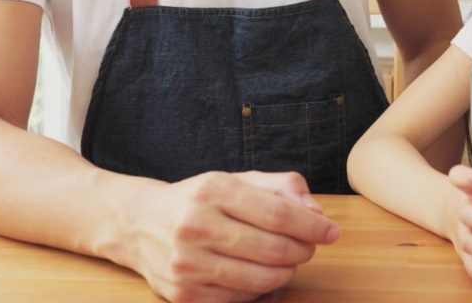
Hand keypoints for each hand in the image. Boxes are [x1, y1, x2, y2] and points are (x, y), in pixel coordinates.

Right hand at [120, 170, 339, 302]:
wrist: (139, 223)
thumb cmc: (201, 199)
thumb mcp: (239, 180)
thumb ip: (283, 187)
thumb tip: (317, 213)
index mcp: (213, 190)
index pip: (278, 214)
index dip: (312, 226)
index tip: (332, 232)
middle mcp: (195, 226)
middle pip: (273, 249)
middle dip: (303, 251)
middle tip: (310, 247)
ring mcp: (186, 264)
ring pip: (260, 279)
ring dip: (287, 272)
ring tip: (288, 261)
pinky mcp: (182, 294)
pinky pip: (240, 299)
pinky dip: (261, 291)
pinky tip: (262, 275)